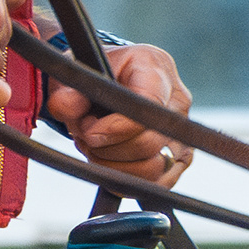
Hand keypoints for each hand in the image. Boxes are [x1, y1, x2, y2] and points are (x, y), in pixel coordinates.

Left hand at [50, 41, 195, 186]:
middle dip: (109, 150)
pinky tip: (110, 166)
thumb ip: (67, 91)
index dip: (117, 127)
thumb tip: (66, 107)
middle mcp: (177, 98)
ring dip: (116, 168)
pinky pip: (161, 182)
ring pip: (156, 167)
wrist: (110, 84)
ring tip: (96, 151)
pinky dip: (130, 181)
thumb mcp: (75, 77)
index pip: (149, 104)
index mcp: (154, 67)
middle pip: (151, 143)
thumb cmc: (96, 77)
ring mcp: (182, 130)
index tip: (88, 132)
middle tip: (86, 139)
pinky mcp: (181, 155)